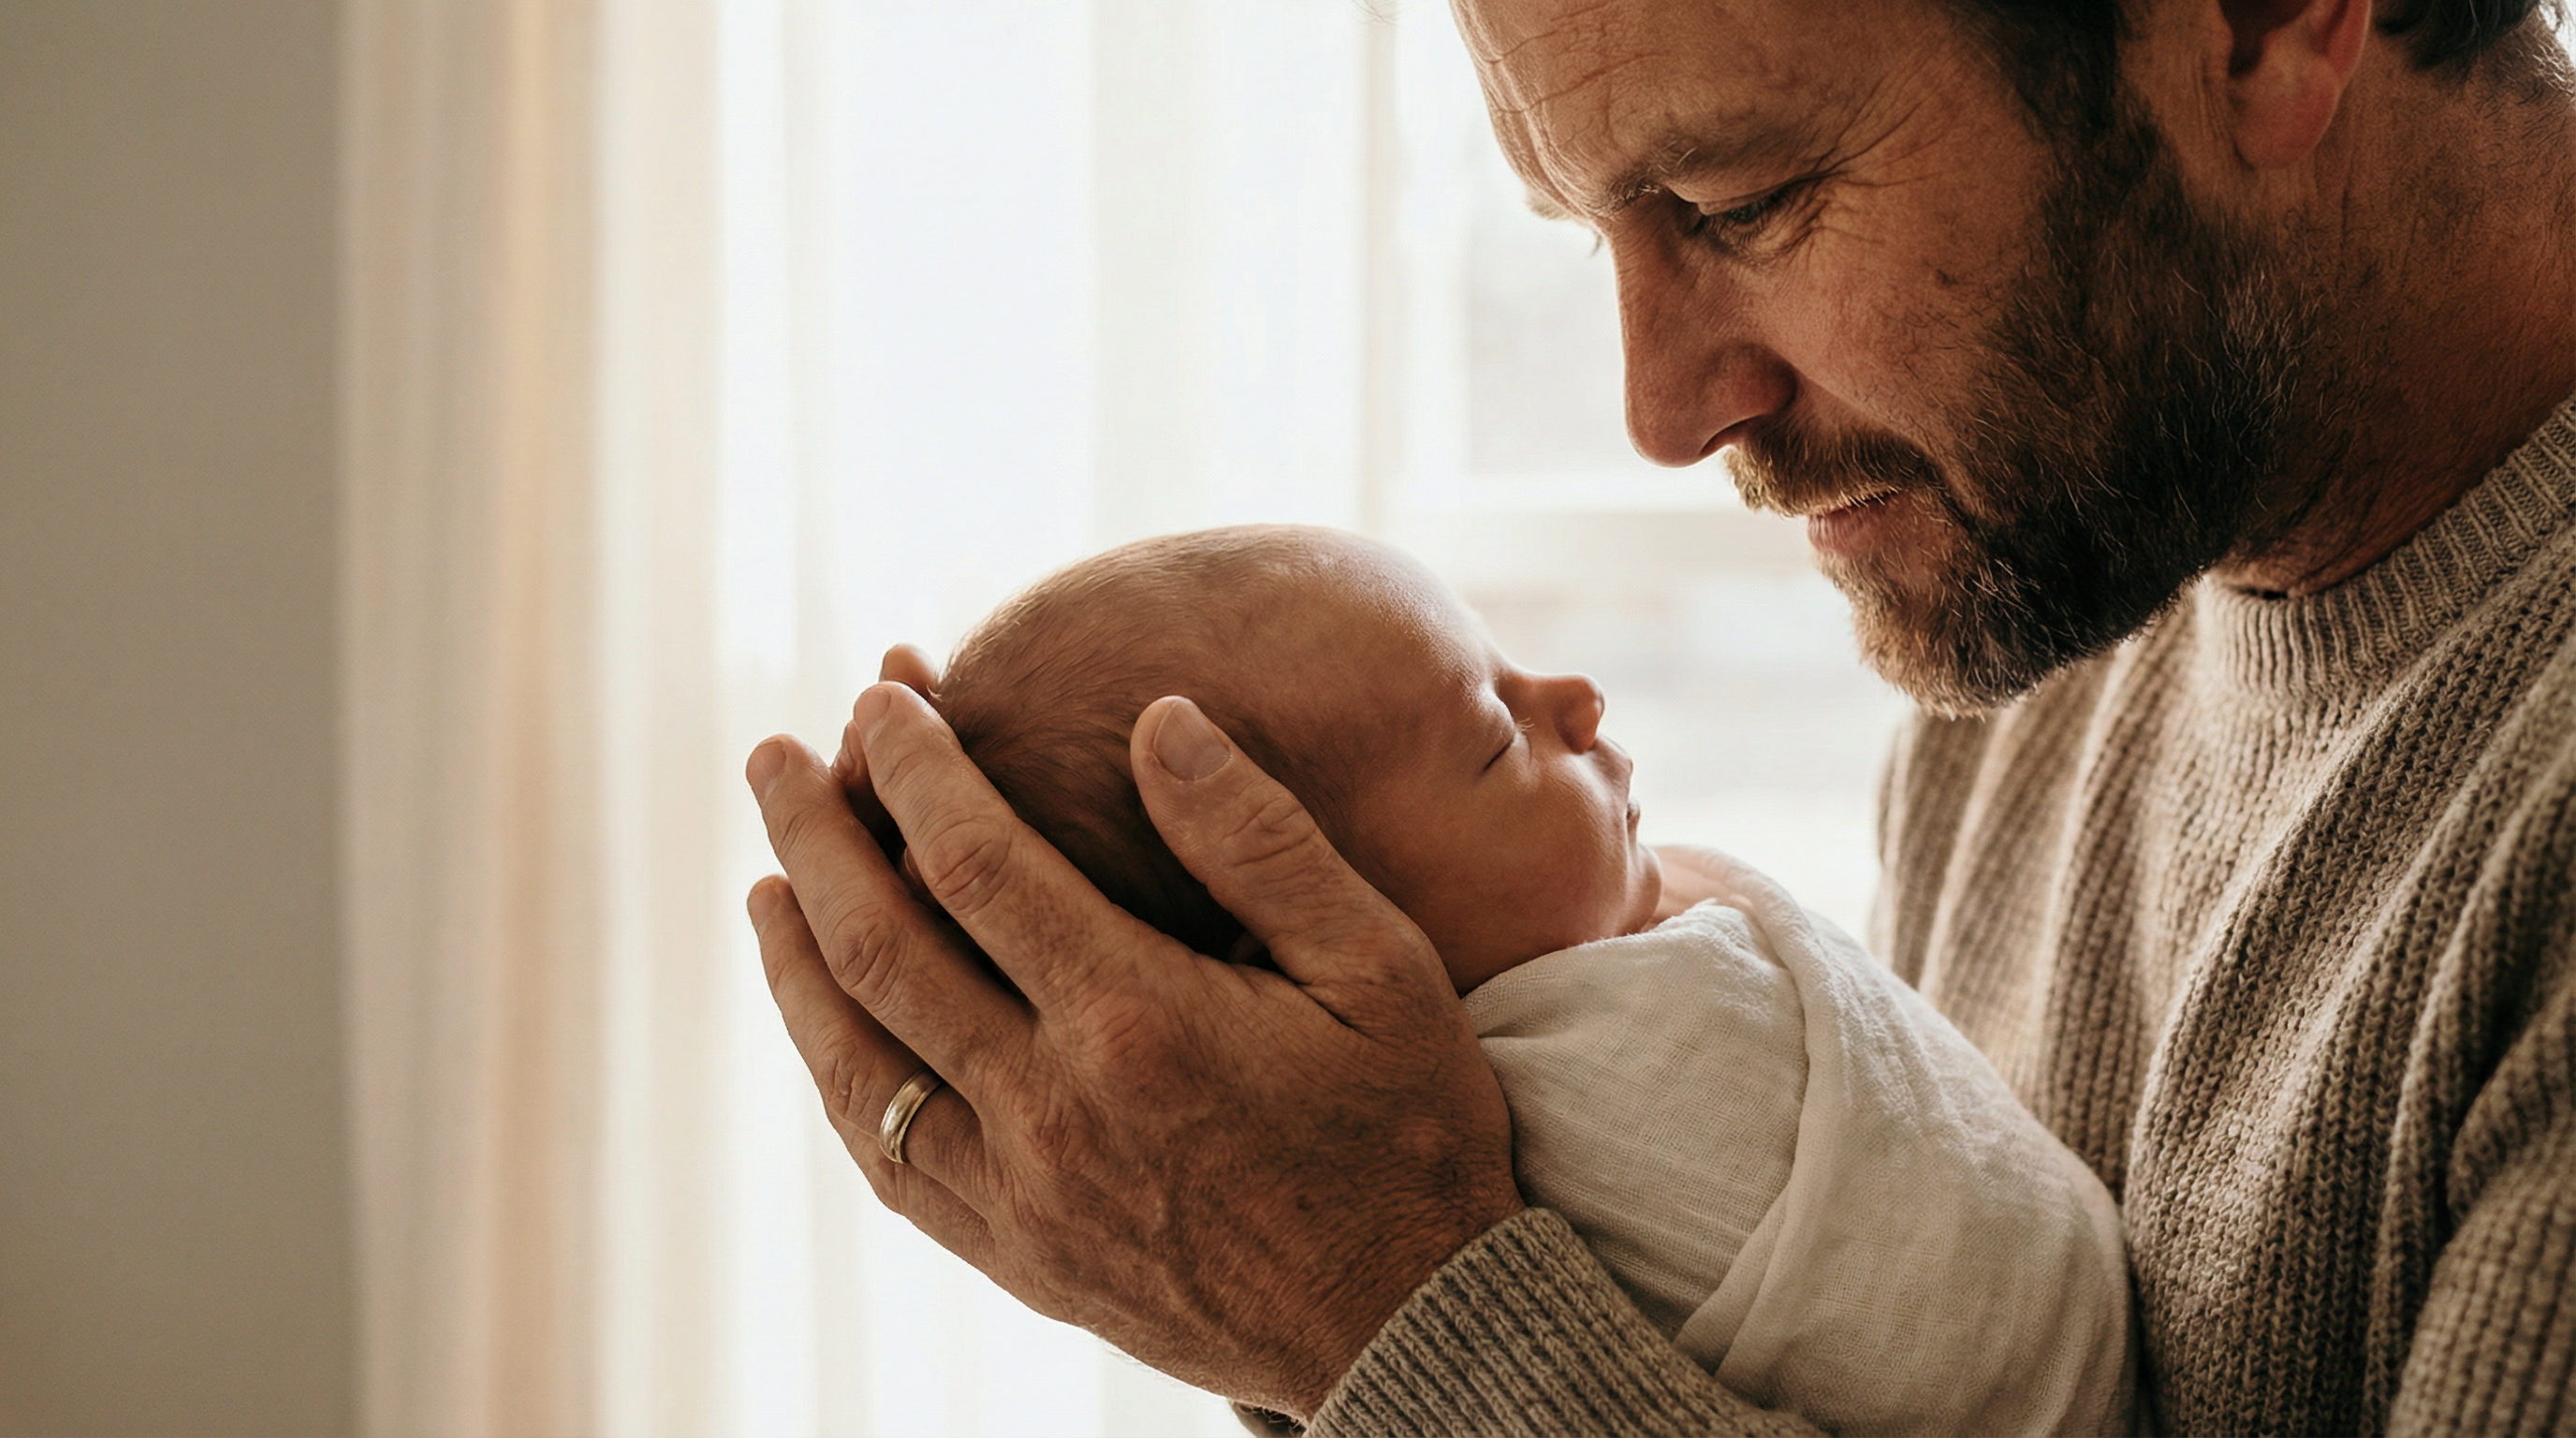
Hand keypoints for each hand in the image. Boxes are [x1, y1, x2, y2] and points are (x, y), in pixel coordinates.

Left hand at [744, 649, 1524, 1417]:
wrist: (1413, 1323)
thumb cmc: (1410, 1129)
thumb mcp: (1378, 964)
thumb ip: (1259, 838)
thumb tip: (1158, 718)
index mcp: (1140, 1020)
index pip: (975, 862)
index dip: (916, 768)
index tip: (883, 698)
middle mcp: (1055, 1112)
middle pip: (881, 948)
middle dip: (818, 836)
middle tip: (776, 755)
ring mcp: (1022, 1198)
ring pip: (856, 1062)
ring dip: (796, 959)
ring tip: (771, 878)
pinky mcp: (1017, 1259)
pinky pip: (887, 1157)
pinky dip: (838, 1074)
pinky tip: (827, 1022)